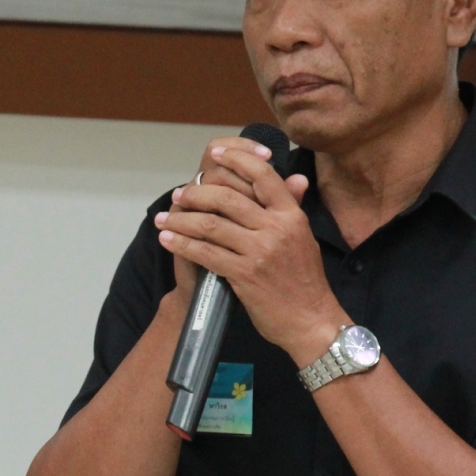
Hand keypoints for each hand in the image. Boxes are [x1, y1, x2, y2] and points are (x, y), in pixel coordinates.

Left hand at [157, 137, 342, 363]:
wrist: (311, 321)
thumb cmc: (305, 280)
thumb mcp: (304, 238)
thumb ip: (293, 207)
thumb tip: (297, 177)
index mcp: (292, 215)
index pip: (263, 176)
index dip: (237, 160)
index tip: (215, 154)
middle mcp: (276, 228)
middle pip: (227, 198)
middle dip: (196, 193)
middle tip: (180, 195)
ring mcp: (260, 251)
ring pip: (210, 225)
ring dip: (181, 220)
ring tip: (164, 219)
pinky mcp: (244, 275)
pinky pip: (206, 253)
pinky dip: (182, 245)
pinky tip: (168, 240)